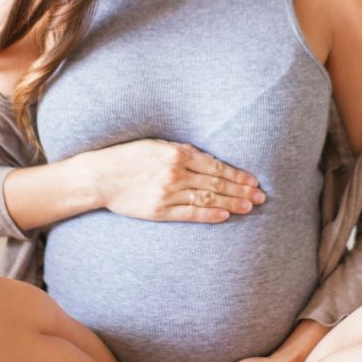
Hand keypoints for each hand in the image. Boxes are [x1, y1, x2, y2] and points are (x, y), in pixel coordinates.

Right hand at [90, 139, 265, 223]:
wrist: (100, 176)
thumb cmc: (128, 157)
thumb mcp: (156, 145)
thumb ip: (182, 152)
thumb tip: (207, 159)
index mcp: (177, 153)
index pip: (216, 166)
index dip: (237, 174)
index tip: (253, 180)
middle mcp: (176, 173)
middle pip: (216, 183)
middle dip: (241, 190)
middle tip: (260, 196)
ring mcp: (168, 193)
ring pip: (207, 198)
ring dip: (231, 203)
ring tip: (249, 207)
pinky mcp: (160, 210)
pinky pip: (190, 213)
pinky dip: (209, 214)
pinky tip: (225, 216)